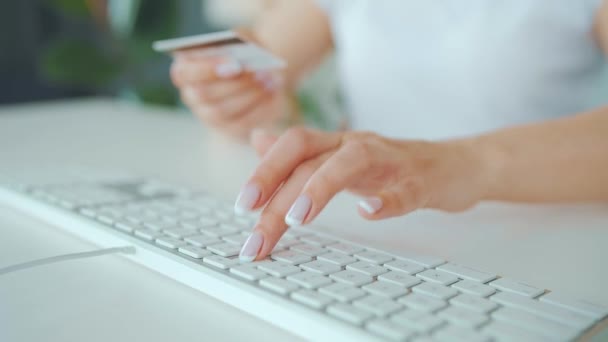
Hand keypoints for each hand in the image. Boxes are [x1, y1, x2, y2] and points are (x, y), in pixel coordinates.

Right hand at [170, 49, 286, 138]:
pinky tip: (272, 94)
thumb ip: (237, 43)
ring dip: (247, 96)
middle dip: (233, 84)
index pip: (184, 74)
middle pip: (204, 94)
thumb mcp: (240, 40)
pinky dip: (258, 108)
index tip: (233, 63)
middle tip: (257, 72)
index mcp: (185, 71)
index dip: (207, 69)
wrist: (259, 69)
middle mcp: (191, 96)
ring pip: (222, 111)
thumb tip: (240, 57)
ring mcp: (208, 115)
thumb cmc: (244, 51)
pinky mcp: (228, 128)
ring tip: (268, 81)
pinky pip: (241, 123)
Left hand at [234, 127, 492, 260]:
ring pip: (351, 162)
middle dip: (277, 191)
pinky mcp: (420, 182)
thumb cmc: (391, 165)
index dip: (264, 171)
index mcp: (335, 143)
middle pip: (310, 158)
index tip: (242, 207)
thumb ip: (300, 152)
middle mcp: (356, 146)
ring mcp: (389, 162)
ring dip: (319, 188)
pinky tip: (367, 213)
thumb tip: (259, 141)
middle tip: (256, 231)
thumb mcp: (340, 156)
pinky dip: (385, 200)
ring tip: (296, 218)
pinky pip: (404, 188)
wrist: (454, 165)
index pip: (291, 147)